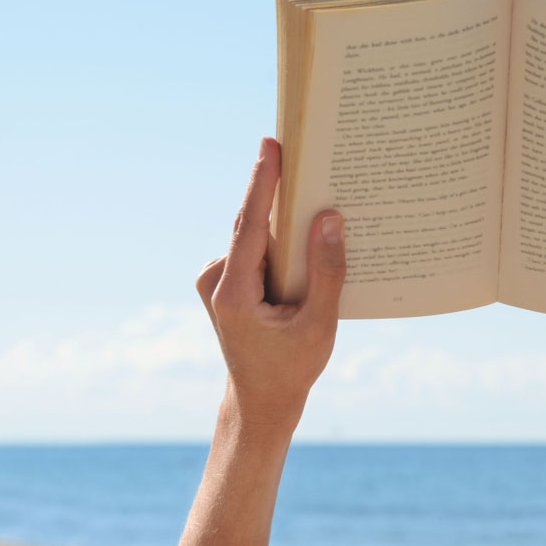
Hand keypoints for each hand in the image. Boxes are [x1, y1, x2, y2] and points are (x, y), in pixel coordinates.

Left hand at [195, 137, 345, 435]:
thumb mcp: (319, 324)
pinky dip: (278, 242)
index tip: (271, 145)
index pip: (250, 226)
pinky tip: (304, 238)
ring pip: (256, 238)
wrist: (261, 400)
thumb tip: (330, 218)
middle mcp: (216, 280)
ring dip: (283, 222)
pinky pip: (255, 250)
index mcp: (234, 293)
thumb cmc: (291, 367)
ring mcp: (215, 281)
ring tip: (314, 197)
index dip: (262, 182)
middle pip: (253, 225)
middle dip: (278, 191)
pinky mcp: (223, 282)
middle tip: (301, 152)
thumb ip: (327, 271)